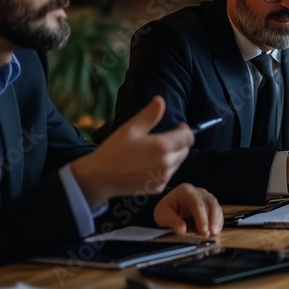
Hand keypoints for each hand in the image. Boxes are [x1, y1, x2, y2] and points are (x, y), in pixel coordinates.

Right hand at [71, 96, 193, 207]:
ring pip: (178, 163)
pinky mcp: (158, 188)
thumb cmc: (114, 150)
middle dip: (179, 142)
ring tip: (156, 151)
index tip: (177, 126)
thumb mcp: (131, 128)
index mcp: (162, 147)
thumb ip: (149, 115)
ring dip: (173, 155)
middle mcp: (167, 164)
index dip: (185, 130)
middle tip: (165, 137)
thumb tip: (160, 100)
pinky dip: (165, 168)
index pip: (188, 138)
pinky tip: (150, 164)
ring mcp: (163, 178)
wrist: (100, 177)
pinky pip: (169, 174)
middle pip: (185, 150)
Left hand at [153, 184, 223, 235]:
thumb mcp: (163, 215)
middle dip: (212, 219)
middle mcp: (198, 192)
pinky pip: (218, 212)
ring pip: (216, 207)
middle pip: (210, 203)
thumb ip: (172, 222)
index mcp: (185, 191)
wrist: (169, 208)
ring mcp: (206, 197)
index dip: (202, 218)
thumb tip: (182, 230)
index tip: (203, 231)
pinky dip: (218, 222)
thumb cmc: (166, 210)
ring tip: (214, 234)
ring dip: (217, 221)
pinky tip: (216, 231)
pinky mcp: (210, 204)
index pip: (197, 203)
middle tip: (211, 233)